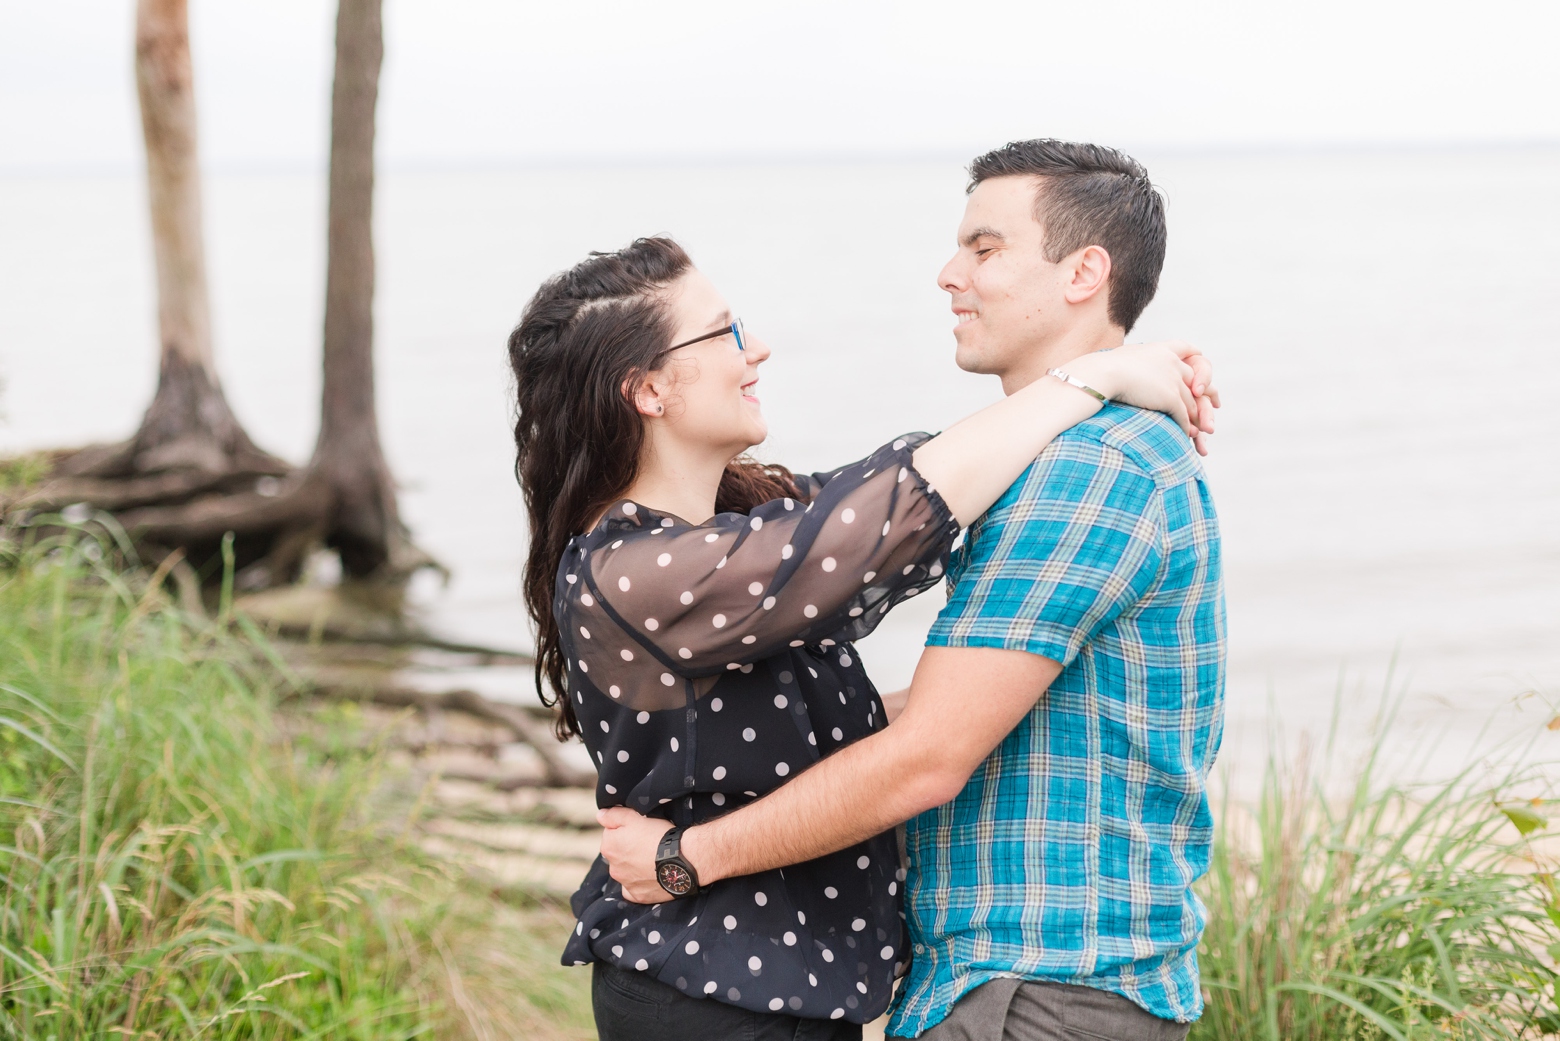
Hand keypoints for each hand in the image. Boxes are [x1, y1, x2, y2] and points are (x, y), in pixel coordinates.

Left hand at [598, 807, 676, 903]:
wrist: (682, 858)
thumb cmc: (658, 835)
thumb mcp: (634, 816)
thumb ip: (613, 815)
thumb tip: (600, 816)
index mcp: (608, 846)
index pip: (611, 834)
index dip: (626, 830)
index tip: (640, 830)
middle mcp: (612, 868)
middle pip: (618, 855)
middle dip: (628, 850)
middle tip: (648, 844)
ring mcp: (625, 883)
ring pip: (626, 872)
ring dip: (634, 867)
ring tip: (653, 859)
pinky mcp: (638, 896)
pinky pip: (633, 890)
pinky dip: (639, 884)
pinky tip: (649, 877)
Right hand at [1070, 341, 1219, 455]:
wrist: (1102, 374)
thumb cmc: (1101, 370)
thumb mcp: (1119, 359)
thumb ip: (1130, 364)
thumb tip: (1119, 368)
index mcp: (1160, 349)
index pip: (1186, 348)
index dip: (1196, 358)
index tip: (1202, 366)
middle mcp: (1172, 363)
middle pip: (1195, 380)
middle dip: (1206, 394)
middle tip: (1214, 404)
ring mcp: (1173, 380)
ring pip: (1190, 401)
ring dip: (1195, 417)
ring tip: (1198, 430)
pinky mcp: (1171, 397)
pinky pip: (1182, 415)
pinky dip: (1185, 426)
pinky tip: (1186, 436)